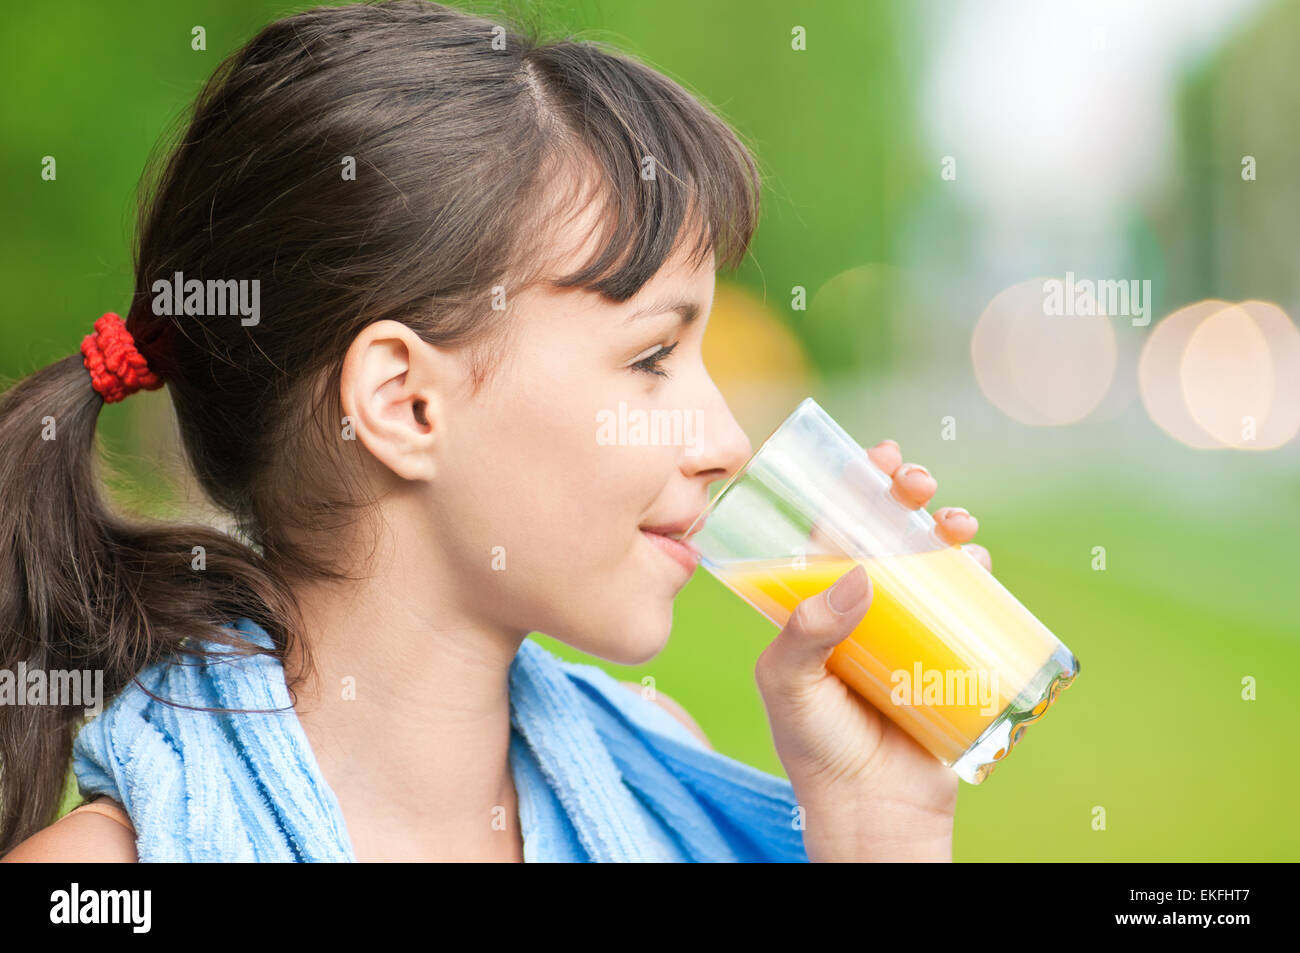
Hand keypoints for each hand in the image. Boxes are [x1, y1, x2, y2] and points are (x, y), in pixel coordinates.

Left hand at [754, 439, 991, 861]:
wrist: (872, 809)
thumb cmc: (814, 745)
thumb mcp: (788, 683)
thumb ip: (808, 630)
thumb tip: (858, 571)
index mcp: (815, 601)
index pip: (831, 527)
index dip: (851, 486)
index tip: (873, 458)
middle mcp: (862, 605)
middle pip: (886, 531)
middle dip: (904, 495)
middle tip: (915, 483)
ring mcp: (907, 625)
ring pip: (930, 557)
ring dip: (944, 524)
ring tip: (953, 522)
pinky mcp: (947, 650)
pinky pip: (966, 599)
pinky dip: (974, 570)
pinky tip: (975, 559)